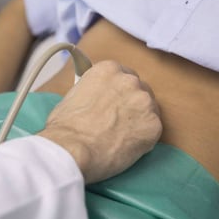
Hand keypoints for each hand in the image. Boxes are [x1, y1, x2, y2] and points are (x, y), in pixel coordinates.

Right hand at [39, 60, 161, 183]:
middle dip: (131, 104)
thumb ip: (93, 91)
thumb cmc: (65, 127)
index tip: (114, 103)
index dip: (119, 92)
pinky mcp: (154, 125)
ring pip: (149, 110)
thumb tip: (96, 100)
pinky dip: (143, 139)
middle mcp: (130, 81)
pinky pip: (152, 130)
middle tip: (118, 121)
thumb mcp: (74, 95)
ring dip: (139, 120)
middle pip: (139, 90)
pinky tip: (127, 146)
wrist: (72, 149)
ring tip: (121, 136)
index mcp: (109, 69)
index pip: (123, 75)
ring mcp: (144, 102)